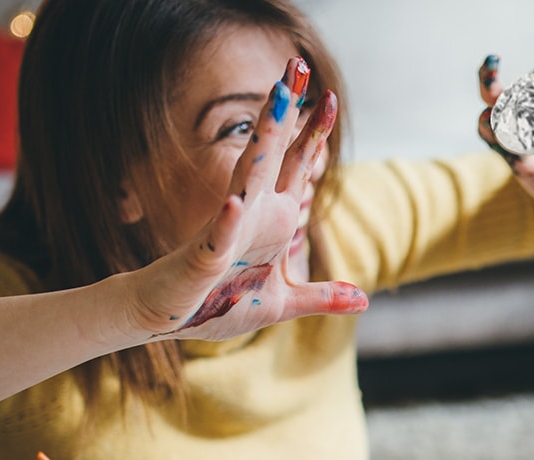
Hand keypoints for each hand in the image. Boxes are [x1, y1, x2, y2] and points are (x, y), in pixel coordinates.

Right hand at [129, 60, 366, 340]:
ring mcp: (226, 229)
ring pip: (246, 175)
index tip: (330, 97)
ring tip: (278, 101)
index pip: (297, 167)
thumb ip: (323, 297)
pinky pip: (216, 235)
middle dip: (285, 110)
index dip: (312, 134)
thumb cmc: (220, 303)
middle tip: (296, 65)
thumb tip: (364, 299)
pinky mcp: (203, 256)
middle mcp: (251, 212)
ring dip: (263, 139)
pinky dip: (225, 222)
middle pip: (272, 152)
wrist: (169, 320)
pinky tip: (233, 202)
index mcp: (273, 219)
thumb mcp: (283, 302)